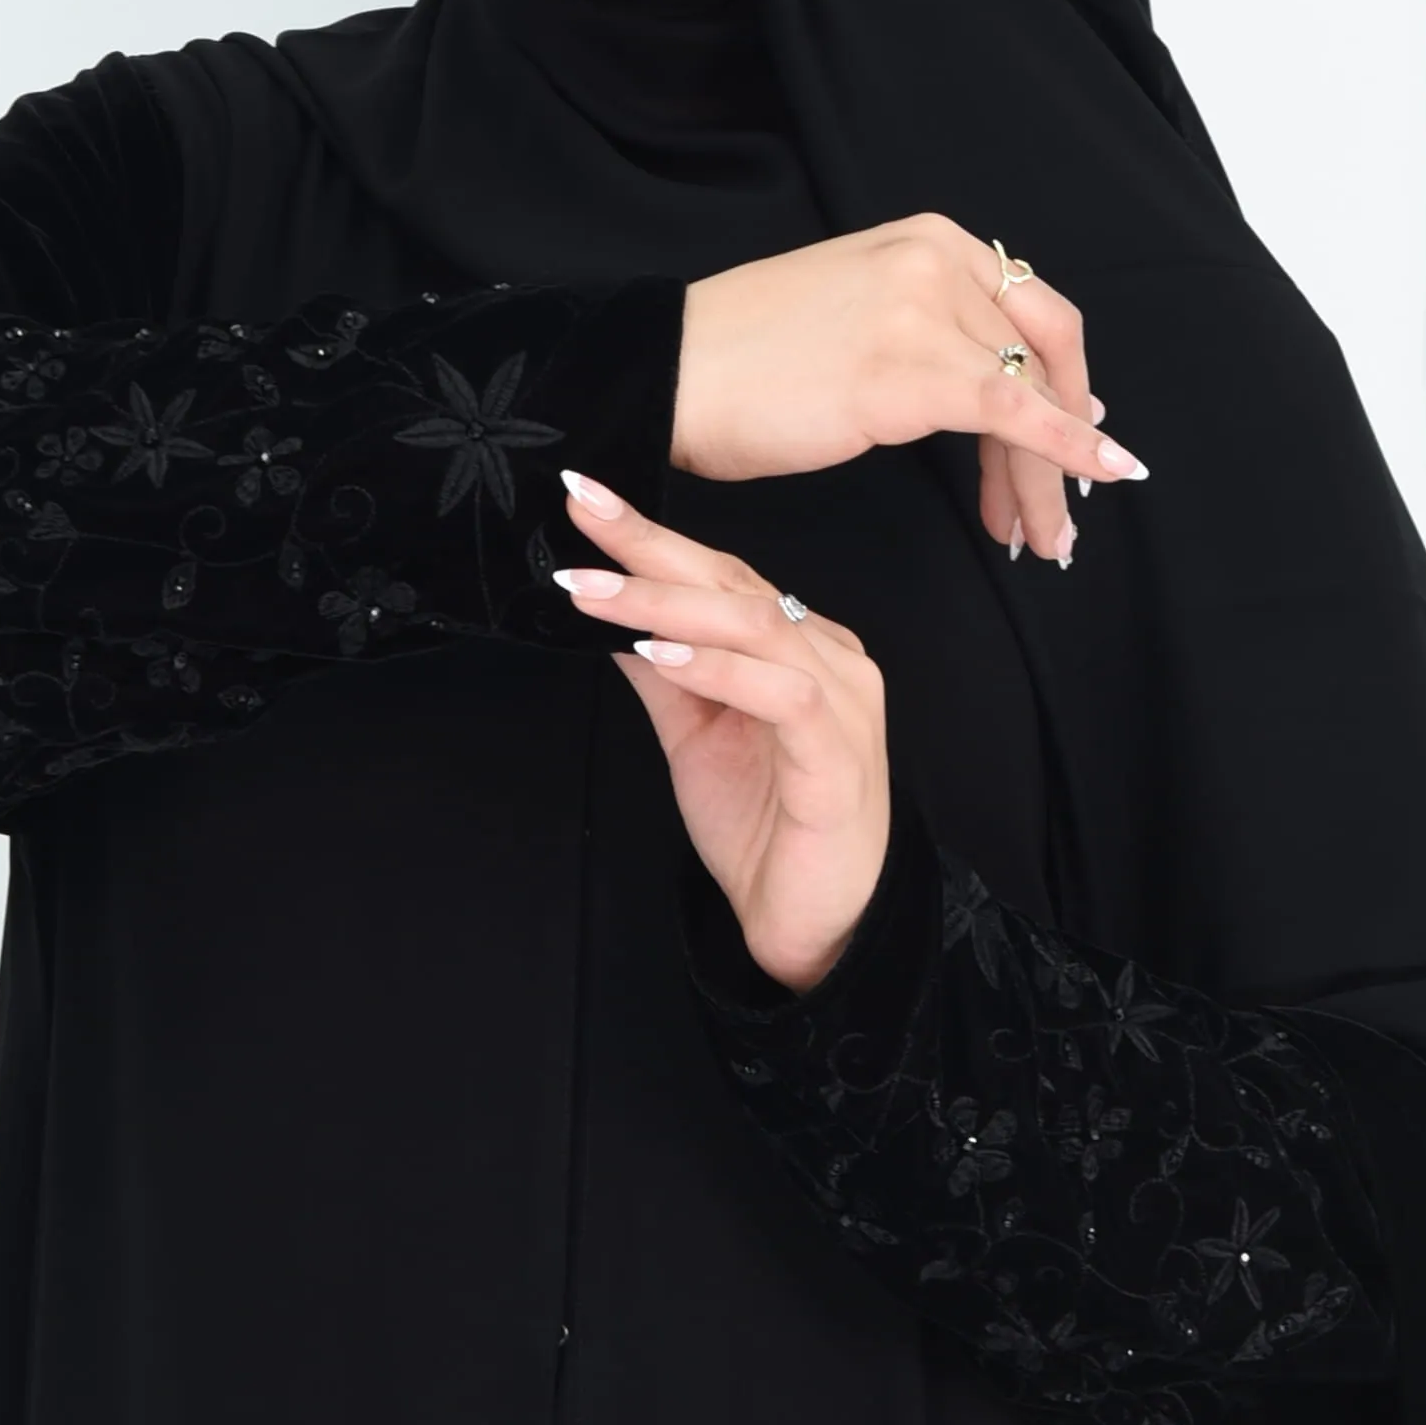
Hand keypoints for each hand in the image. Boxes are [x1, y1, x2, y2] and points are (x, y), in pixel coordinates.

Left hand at [555, 476, 888, 989]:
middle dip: (652, 548)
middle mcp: (830, 659)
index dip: (652, 541)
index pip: (722, 577)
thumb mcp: (694, 736)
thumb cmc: (767, 829)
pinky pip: (784, 695)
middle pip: (737, 585)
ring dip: (669, 606)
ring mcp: (842, 704)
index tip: (586, 500)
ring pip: (757, 626)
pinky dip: (720, 669)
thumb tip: (608, 611)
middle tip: (583, 514)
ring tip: (596, 591)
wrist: (812, 924)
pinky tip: (663, 656)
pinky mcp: (837, 758)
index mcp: (801, 647)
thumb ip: (663, 672)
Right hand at [669, 217, 1146, 565]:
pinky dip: (1068, 452)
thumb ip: (929, 329)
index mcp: (930, 239)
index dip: (1067, 383)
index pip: (1032, 313)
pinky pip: (1015, 416)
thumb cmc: (746, 360)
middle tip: (1071, 505)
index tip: (1081, 438)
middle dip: (1069, 436)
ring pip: (1029, 398)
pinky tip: (1100, 479)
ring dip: (1051, 475)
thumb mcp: (858, 314)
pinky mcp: (912, 371)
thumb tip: (997, 388)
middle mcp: (938, 259)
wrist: (673, 372)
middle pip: (1043, 355)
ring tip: (1047, 537)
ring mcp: (926, 309)